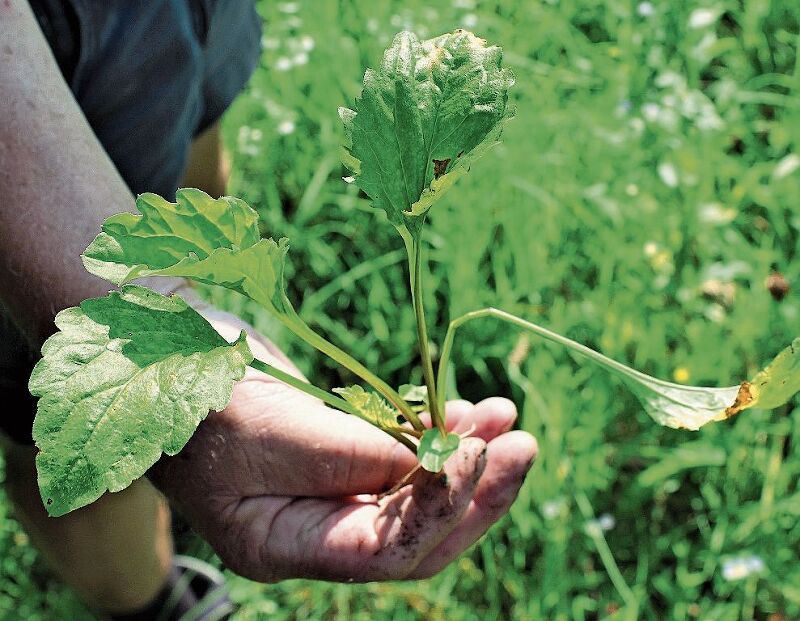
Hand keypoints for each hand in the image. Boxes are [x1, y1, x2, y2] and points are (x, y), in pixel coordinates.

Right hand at [149, 312, 537, 581]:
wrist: (168, 358)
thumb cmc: (197, 393)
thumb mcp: (265, 425)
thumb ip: (344, 454)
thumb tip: (430, 464)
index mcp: (280, 544)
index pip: (380, 550)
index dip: (436, 506)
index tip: (474, 451)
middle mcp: (313, 531)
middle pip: (414, 534)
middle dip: (474, 492)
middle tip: (522, 446)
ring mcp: (329, 494)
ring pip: (417, 495)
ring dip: (468, 458)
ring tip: (506, 417)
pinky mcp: (342, 456)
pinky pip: (404, 458)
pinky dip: (438, 434)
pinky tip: (471, 411)